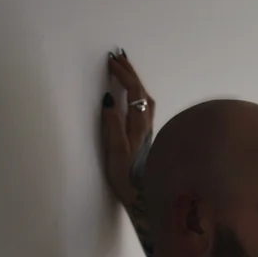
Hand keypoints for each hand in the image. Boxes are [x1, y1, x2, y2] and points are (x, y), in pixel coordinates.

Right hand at [101, 49, 154, 210]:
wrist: (145, 200)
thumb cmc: (128, 180)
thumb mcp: (115, 152)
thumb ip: (111, 124)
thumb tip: (108, 98)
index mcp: (138, 126)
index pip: (133, 91)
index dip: (122, 74)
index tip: (110, 61)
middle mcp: (147, 126)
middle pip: (142, 92)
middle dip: (130, 72)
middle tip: (119, 56)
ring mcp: (149, 133)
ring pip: (146, 100)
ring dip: (135, 82)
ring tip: (125, 71)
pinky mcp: (148, 140)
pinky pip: (145, 108)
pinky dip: (138, 95)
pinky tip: (134, 98)